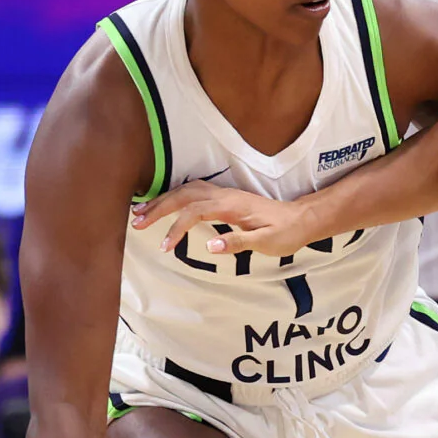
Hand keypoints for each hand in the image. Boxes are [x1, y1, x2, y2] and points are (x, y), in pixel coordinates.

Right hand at [131, 179, 325, 262]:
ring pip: (186, 190)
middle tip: (136, 222)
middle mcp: (224, 195)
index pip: (193, 212)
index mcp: (231, 206)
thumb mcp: (266, 243)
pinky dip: (175, 196)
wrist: (302, 219)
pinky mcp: (226, 198)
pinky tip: (166, 204)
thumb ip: (238, 243)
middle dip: (157, 207)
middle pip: (183, 195)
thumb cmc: (286, 233)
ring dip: (163, 200)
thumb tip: (210, 245)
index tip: (165, 246)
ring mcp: (224, 194)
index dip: (176, 228)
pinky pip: (194, 192)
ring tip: (142, 212)